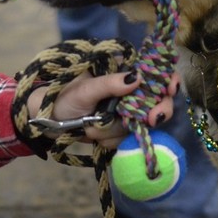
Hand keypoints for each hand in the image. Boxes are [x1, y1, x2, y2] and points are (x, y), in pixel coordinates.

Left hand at [29, 72, 178, 149]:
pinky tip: (94, 137)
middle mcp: (128, 94)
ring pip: (139, 127)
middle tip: (151, 120)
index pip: (154, 75)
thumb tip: (136, 77)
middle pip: (156, 103)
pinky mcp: (118, 132)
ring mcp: (124, 115)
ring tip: (90, 127)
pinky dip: (110, 142)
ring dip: (115, 132)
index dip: (168, 81)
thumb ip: (110, 84)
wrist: (47, 121)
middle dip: (153, 113)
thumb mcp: (85, 90)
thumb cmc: (62, 97)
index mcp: (122, 75)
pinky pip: (125, 141)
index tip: (171, 90)